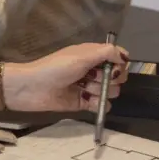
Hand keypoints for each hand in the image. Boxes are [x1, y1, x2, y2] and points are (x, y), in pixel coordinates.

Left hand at [2, 43, 128, 112]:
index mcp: (91, 55)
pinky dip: (99, 105)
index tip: (114, 68)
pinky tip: (87, 100)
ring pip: (110, 92)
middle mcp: (91, 70)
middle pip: (116, 76)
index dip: (119, 64)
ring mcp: (88, 87)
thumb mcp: (81, 56)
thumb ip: (105, 53)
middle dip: (111, 79)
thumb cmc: (55, 68)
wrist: (32, 88)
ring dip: (101, 91)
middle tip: (94, 77)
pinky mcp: (83, 102)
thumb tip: (125, 55)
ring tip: (85, 88)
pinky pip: (101, 106)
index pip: (116, 58)